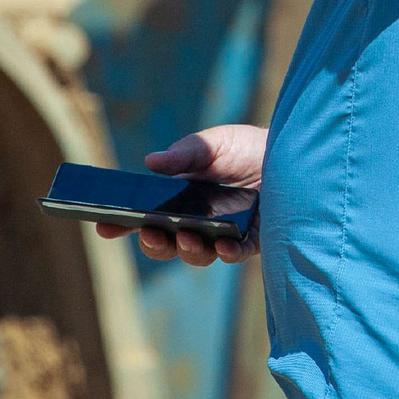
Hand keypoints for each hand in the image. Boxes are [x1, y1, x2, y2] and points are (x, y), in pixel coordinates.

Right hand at [99, 123, 265, 267]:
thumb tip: (151, 162)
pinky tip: (223, 242)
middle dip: (152, 243)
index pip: (146, 216)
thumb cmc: (248, 148)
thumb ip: (185, 153)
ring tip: (188, 235)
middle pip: (166, 243)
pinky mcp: (251, 242)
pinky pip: (234, 254)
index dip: (123, 224)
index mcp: (180, 199)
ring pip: (196, 254)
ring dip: (187, 248)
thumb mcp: (213, 144)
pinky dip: (226, 251)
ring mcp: (222, 234)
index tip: (103, 226)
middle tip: (149, 233)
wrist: (295, 154)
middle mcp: (198, 221)